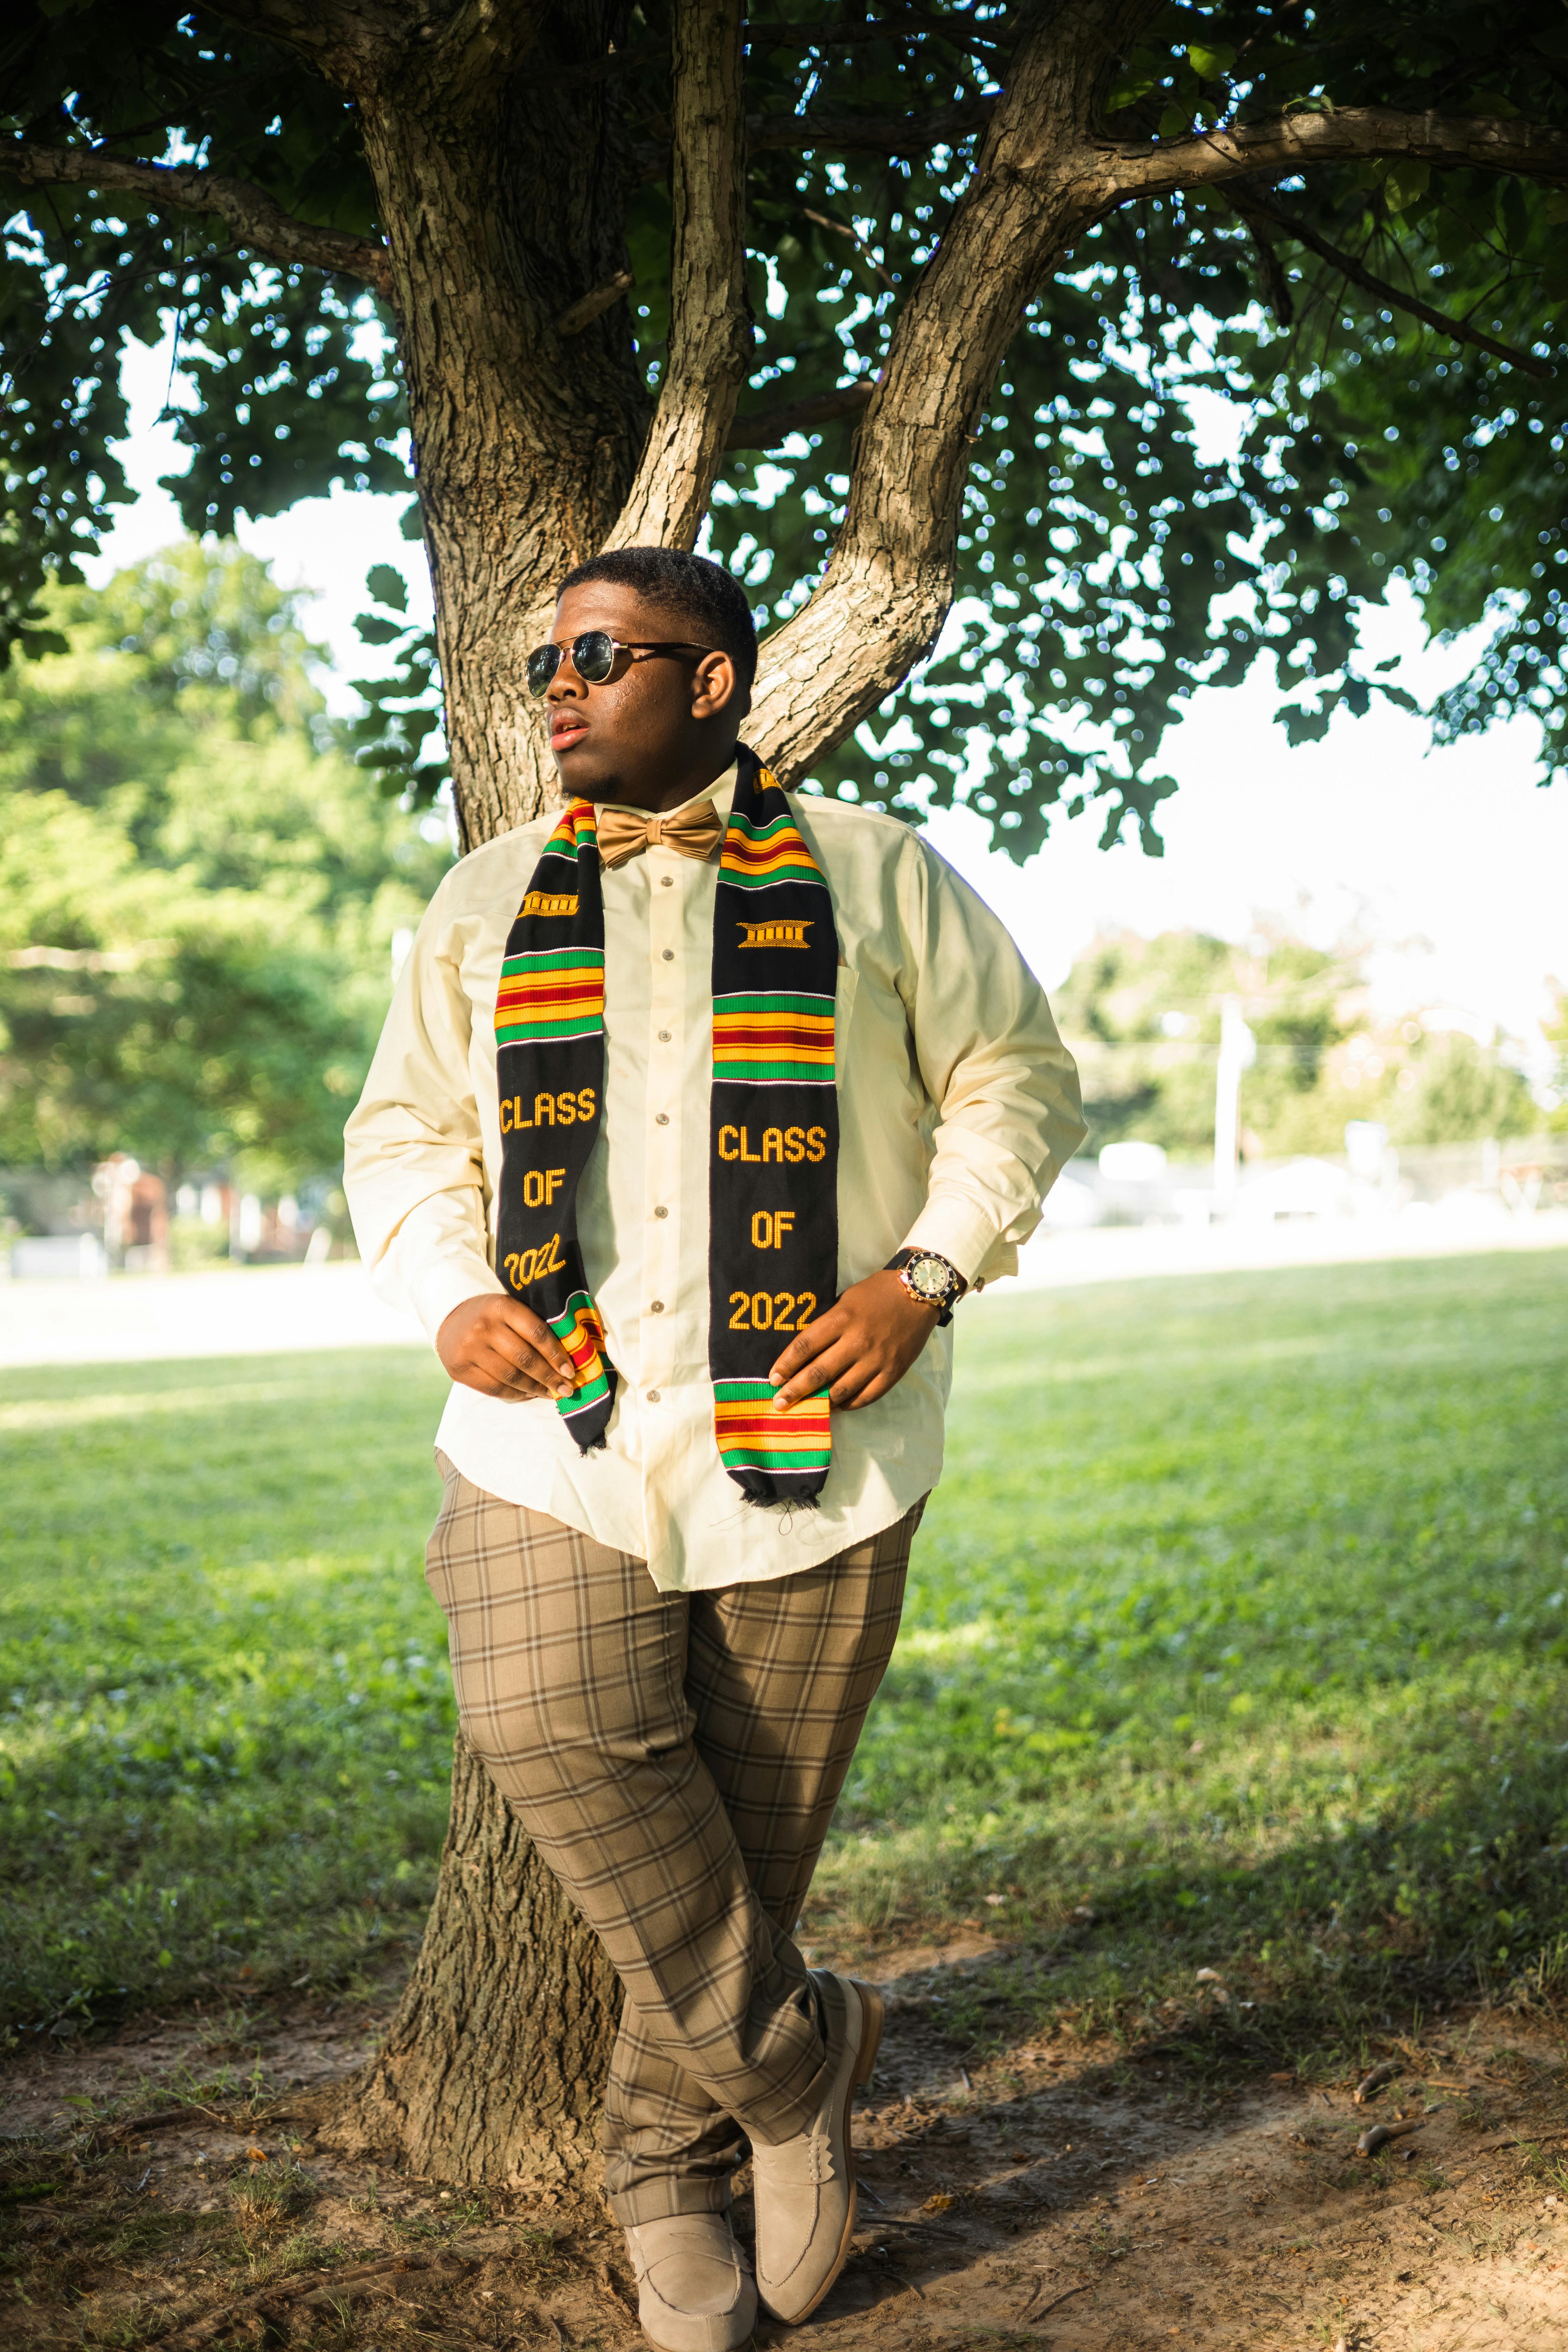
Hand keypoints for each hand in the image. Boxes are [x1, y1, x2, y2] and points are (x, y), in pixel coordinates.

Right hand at [437, 1293, 577, 1401]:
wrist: (450, 1317)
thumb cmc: (491, 1314)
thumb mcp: (510, 1309)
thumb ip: (532, 1327)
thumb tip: (564, 1359)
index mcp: (501, 1307)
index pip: (536, 1333)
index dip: (556, 1355)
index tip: (570, 1371)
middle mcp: (484, 1327)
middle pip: (524, 1359)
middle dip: (549, 1377)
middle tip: (566, 1389)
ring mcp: (469, 1349)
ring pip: (510, 1377)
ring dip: (535, 1389)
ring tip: (550, 1393)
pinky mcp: (460, 1370)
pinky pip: (494, 1388)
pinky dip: (515, 1394)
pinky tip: (528, 1394)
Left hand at [768, 1269, 939, 1410]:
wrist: (919, 1293)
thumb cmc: (877, 1294)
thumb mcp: (845, 1300)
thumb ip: (827, 1326)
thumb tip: (804, 1354)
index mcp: (841, 1318)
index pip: (805, 1346)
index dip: (785, 1365)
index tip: (773, 1378)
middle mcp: (857, 1341)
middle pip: (818, 1372)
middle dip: (794, 1391)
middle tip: (779, 1403)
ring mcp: (877, 1359)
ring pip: (841, 1390)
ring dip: (820, 1402)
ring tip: (806, 1408)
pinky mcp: (893, 1372)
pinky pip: (866, 1396)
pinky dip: (847, 1405)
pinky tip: (835, 1406)